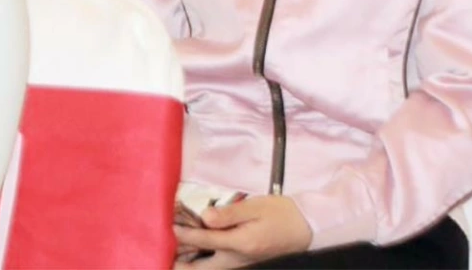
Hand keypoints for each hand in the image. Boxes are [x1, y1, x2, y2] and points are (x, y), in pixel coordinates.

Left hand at [173, 195, 311, 268]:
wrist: (305, 229)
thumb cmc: (280, 214)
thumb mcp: (255, 207)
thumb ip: (229, 213)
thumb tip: (205, 217)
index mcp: (240, 244)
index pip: (204, 240)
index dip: (184, 233)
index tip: (170, 226)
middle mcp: (237, 260)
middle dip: (182, 265)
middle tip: (166, 256)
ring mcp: (241, 265)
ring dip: (192, 266)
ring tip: (175, 256)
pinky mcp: (244, 264)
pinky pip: (218, 267)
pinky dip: (203, 264)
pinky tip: (195, 254)